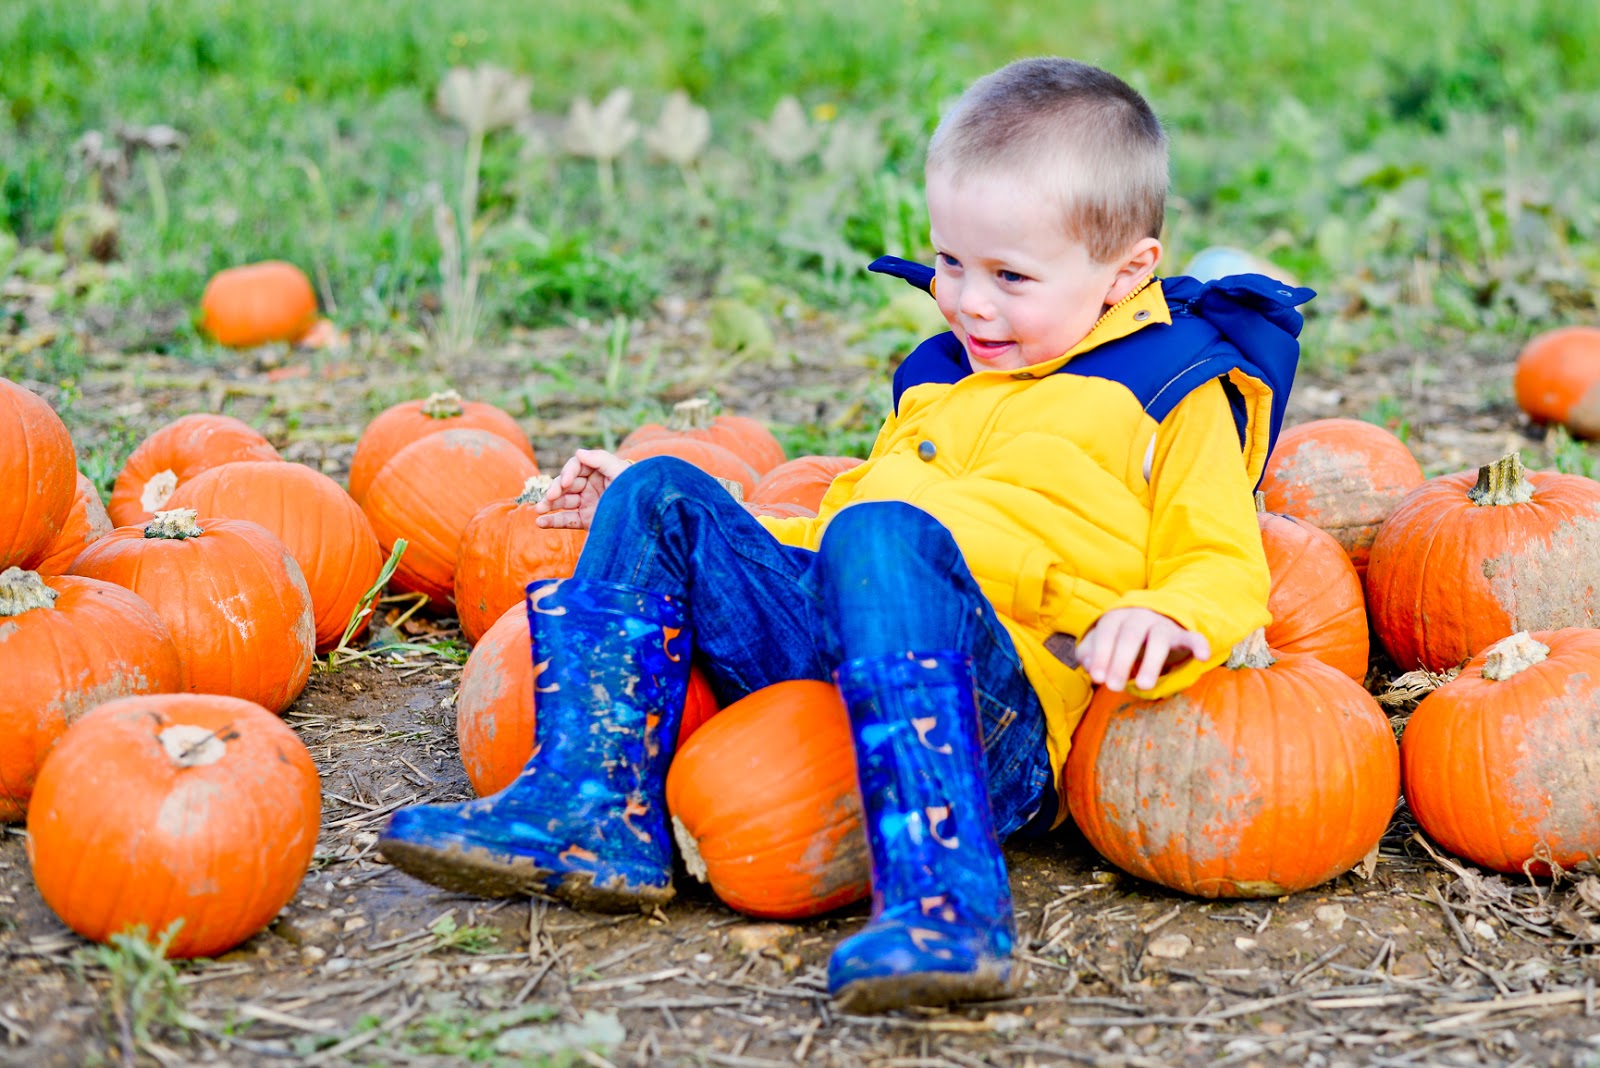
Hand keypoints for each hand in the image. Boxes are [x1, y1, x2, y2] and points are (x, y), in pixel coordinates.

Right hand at [531, 448, 631, 529]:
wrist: (649, 517)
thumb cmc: (637, 490)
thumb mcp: (621, 472)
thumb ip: (601, 459)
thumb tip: (578, 452)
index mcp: (598, 471)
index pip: (576, 466)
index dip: (568, 472)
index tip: (566, 482)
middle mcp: (591, 486)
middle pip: (566, 484)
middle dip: (555, 490)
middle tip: (548, 498)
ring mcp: (587, 503)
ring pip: (563, 502)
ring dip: (549, 504)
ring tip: (539, 509)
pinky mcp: (586, 520)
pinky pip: (567, 520)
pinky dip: (553, 522)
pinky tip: (540, 523)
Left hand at [1076, 607, 1210, 692]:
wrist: (1153, 615)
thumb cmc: (1120, 635)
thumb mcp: (1101, 640)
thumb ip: (1089, 652)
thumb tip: (1088, 666)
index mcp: (1117, 616)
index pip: (1107, 632)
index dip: (1101, 654)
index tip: (1097, 678)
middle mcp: (1140, 616)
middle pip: (1130, 636)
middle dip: (1120, 661)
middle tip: (1113, 687)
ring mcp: (1163, 624)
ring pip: (1159, 639)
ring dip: (1151, 662)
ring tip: (1143, 686)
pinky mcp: (1182, 634)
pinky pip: (1192, 637)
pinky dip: (1199, 644)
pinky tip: (1203, 656)